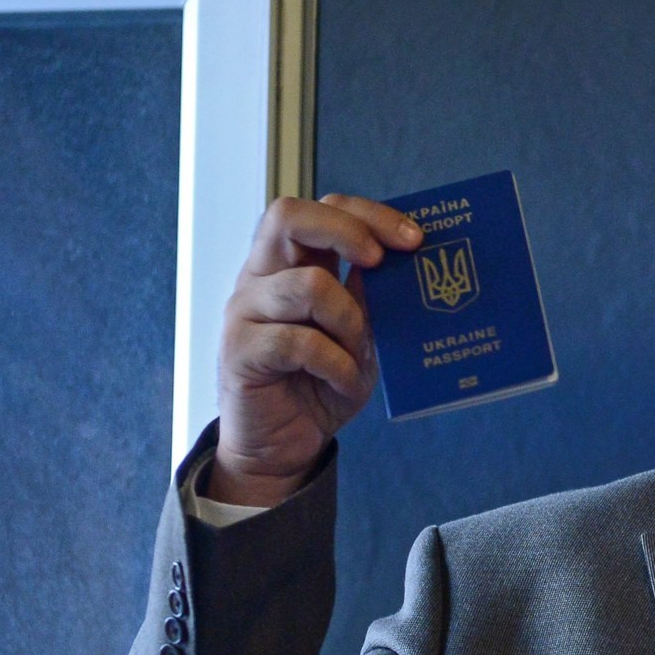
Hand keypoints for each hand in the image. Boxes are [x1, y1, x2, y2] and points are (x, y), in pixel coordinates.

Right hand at [208, 195, 426, 506]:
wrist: (282, 446)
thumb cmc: (321, 384)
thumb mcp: (359, 335)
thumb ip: (371, 296)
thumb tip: (413, 260)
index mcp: (290, 263)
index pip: (321, 209)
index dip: (368, 215)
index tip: (414, 239)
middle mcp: (261, 277)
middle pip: (289, 216)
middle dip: (347, 232)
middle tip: (381, 262)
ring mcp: (245, 311)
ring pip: (307, 284)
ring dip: (349, 319)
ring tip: (359, 352)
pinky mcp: (240, 351)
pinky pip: (298, 341)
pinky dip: (335, 363)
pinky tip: (343, 381)